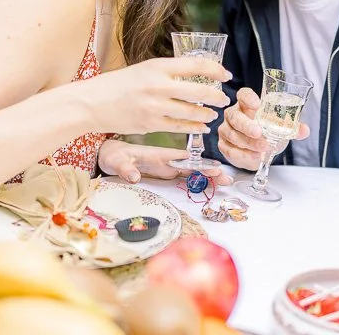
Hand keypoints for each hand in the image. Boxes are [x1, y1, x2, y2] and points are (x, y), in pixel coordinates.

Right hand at [84, 57, 230, 135]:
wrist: (93, 102)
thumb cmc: (120, 84)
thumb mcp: (145, 69)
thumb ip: (168, 72)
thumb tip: (197, 75)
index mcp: (158, 66)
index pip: (197, 65)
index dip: (216, 70)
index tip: (226, 75)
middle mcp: (158, 85)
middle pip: (199, 90)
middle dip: (217, 96)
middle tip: (224, 99)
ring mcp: (154, 106)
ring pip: (192, 111)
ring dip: (207, 114)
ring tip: (213, 114)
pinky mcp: (150, 124)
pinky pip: (179, 127)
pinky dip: (194, 127)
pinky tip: (202, 126)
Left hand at [97, 139, 232, 185]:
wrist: (109, 154)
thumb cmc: (113, 155)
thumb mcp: (116, 162)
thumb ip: (125, 168)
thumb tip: (134, 177)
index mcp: (158, 155)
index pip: (183, 159)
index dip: (199, 164)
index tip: (214, 168)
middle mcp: (166, 160)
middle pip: (193, 165)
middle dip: (210, 170)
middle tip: (228, 178)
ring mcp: (167, 167)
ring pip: (192, 171)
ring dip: (208, 175)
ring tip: (226, 181)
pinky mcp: (164, 173)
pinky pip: (184, 176)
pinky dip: (198, 180)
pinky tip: (210, 183)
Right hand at [216, 87, 309, 170]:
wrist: (256, 150)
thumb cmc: (266, 132)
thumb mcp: (279, 128)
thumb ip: (292, 128)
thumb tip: (304, 130)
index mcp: (246, 104)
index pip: (243, 95)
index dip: (248, 98)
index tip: (257, 104)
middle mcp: (233, 114)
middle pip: (235, 117)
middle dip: (247, 126)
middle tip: (259, 133)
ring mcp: (226, 130)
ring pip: (233, 135)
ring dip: (248, 143)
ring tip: (262, 149)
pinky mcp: (223, 145)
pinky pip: (231, 150)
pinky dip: (243, 155)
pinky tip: (254, 157)